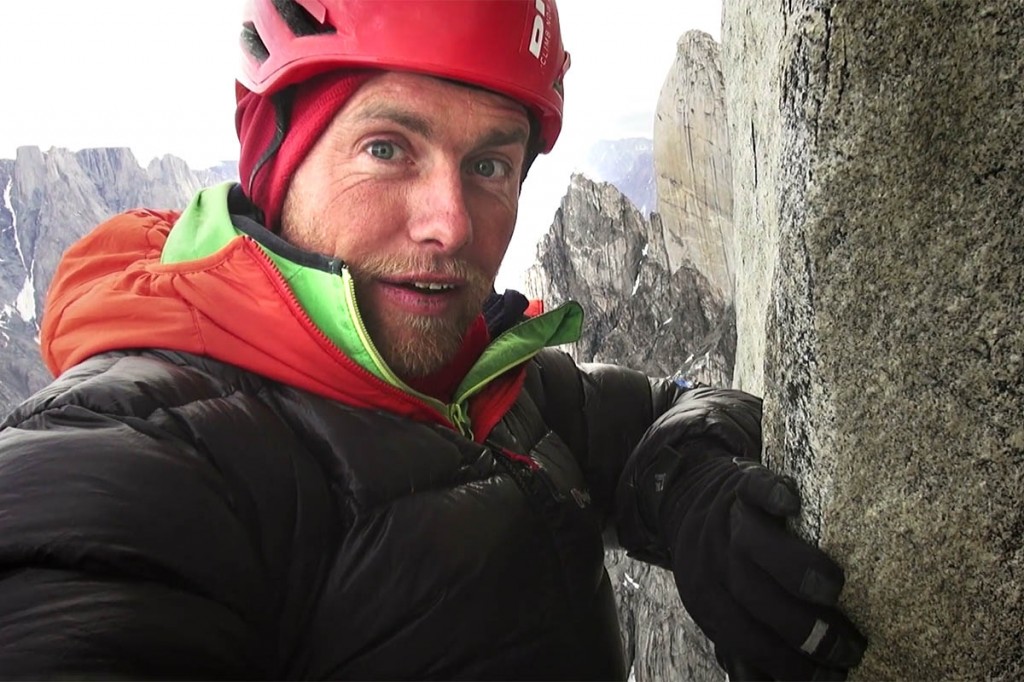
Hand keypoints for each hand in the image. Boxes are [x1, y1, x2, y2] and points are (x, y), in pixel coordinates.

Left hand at [661, 442, 866, 680]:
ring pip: (751, 543)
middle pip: (750, 594)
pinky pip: (752, 487)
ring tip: (834, 589)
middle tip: (848, 647)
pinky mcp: (740, 482)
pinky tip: (793, 504)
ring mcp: (726, 518)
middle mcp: (712, 559)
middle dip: (799, 626)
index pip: (743, 635)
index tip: (831, 677)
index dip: (786, 661)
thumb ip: (746, 642)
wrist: (687, 498)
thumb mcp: (719, 604)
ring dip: (792, 567)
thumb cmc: (718, 563)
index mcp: (707, 596)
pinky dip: (771, 493)